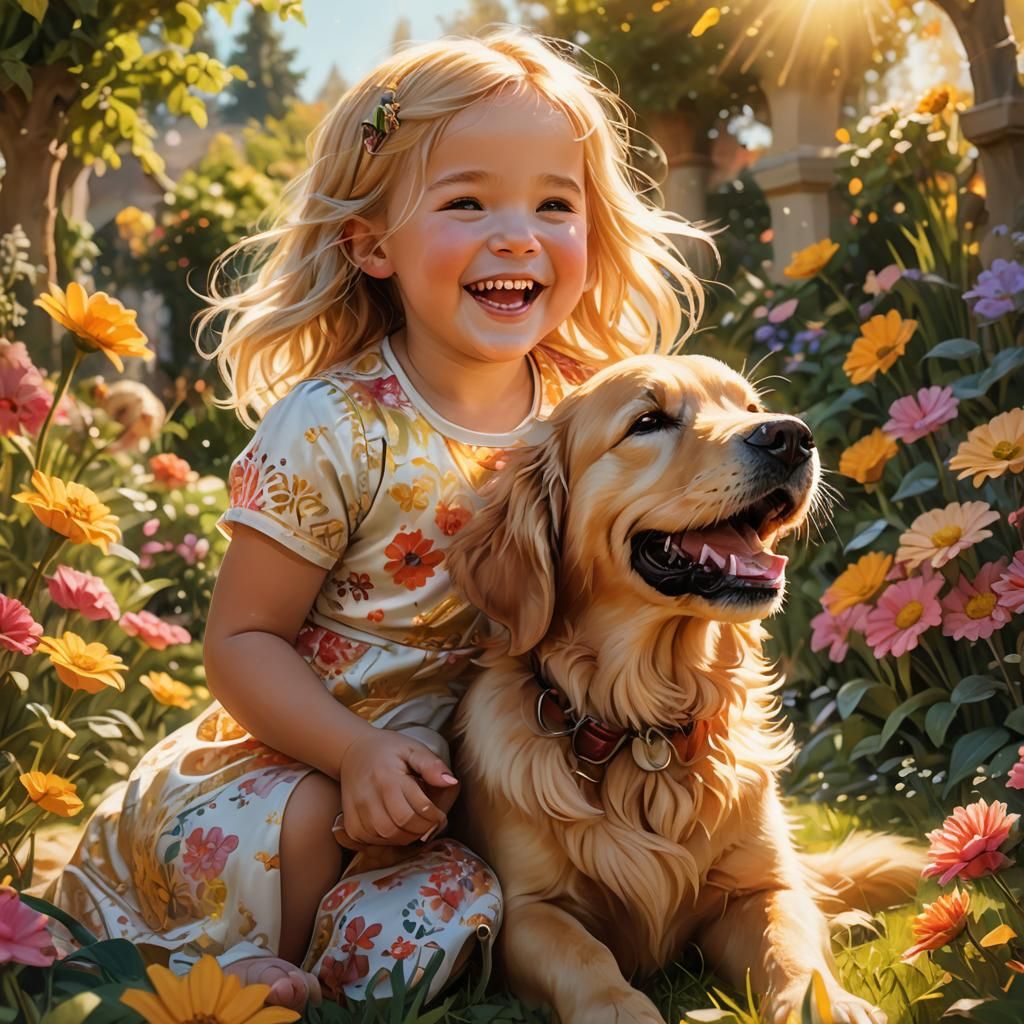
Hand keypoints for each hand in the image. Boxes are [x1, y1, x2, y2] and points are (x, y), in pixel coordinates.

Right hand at [332, 729, 458, 848]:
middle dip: (422, 829)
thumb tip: (451, 782)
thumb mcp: (413, 749)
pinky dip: (386, 841)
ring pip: (386, 838)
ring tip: (413, 824)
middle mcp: (369, 795)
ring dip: (405, 837)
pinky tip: (395, 828)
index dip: (435, 817)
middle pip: (401, 827)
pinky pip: (370, 843)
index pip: (418, 809)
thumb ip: (432, 765)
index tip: (440, 815)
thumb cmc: (388, 750)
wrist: (353, 752)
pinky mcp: (349, 823)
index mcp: (388, 777)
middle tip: (428, 822)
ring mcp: (356, 811)